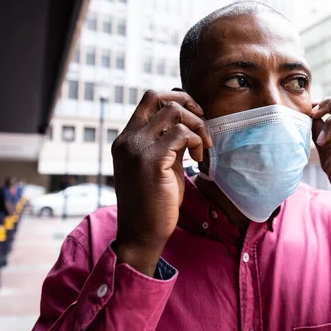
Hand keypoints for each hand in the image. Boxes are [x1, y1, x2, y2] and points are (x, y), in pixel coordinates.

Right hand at [112, 90, 211, 274]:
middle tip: (202, 122)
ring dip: (197, 125)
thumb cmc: (154, 203)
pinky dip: (196, 141)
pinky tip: (198, 159)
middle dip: (187, 102)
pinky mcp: (151, 161)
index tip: (194, 115)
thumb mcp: (159, 165)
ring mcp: (137, 148)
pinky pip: (181, 134)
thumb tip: (188, 123)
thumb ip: (168, 143)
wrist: (141, 234)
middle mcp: (128, 139)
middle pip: (159, 96)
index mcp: (127, 139)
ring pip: (173, 112)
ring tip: (203, 147)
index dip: (176, 99)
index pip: (149, 99)